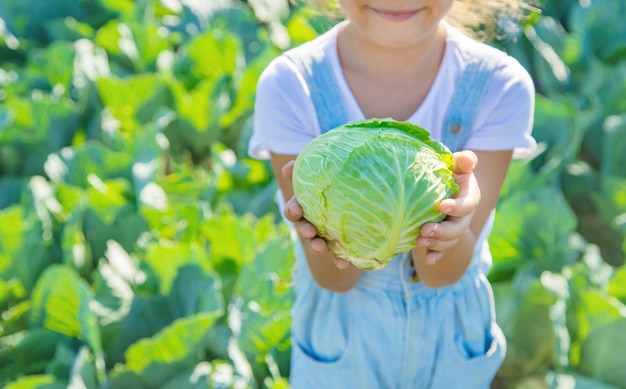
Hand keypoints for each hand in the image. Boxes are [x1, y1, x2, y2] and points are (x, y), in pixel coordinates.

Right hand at [281, 161, 350, 269]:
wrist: (359, 189)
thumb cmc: (336, 174)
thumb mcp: (324, 165)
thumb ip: (307, 164)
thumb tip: (288, 169)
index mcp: (305, 204)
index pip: (294, 208)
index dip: (293, 210)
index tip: (298, 210)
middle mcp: (312, 221)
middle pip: (303, 228)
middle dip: (304, 230)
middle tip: (309, 231)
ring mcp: (325, 234)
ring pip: (317, 242)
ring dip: (317, 246)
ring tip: (321, 247)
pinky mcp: (339, 244)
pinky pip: (338, 254)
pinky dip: (339, 260)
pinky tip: (344, 263)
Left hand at [416, 150, 479, 264]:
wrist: (445, 192)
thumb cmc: (449, 174)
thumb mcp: (457, 165)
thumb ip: (463, 161)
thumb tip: (466, 159)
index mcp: (469, 197)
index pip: (468, 204)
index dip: (457, 207)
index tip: (442, 206)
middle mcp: (464, 216)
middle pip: (458, 228)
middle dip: (443, 231)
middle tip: (425, 230)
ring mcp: (455, 229)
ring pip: (449, 241)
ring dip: (435, 243)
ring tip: (419, 240)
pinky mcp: (444, 239)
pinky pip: (442, 251)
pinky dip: (436, 256)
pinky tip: (429, 260)